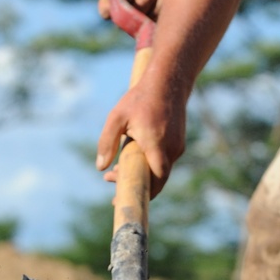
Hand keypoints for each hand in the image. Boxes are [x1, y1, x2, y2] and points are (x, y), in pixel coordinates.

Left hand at [96, 76, 185, 197]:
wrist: (168, 82)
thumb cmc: (140, 99)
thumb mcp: (117, 118)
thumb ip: (107, 142)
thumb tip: (100, 168)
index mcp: (156, 144)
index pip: (156, 179)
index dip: (143, 193)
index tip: (120, 197)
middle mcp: (171, 148)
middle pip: (158, 180)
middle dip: (137, 185)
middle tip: (112, 181)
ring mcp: (178, 146)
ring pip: (161, 171)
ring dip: (143, 174)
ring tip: (118, 167)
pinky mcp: (179, 142)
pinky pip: (165, 161)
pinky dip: (151, 165)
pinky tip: (134, 156)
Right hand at [97, 0, 166, 20]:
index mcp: (114, 1)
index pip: (105, 10)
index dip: (108, 6)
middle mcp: (125, 15)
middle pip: (122, 16)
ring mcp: (139, 24)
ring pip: (138, 18)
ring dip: (147, 0)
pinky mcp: (152, 29)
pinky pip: (151, 21)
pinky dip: (158, 7)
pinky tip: (163, 0)